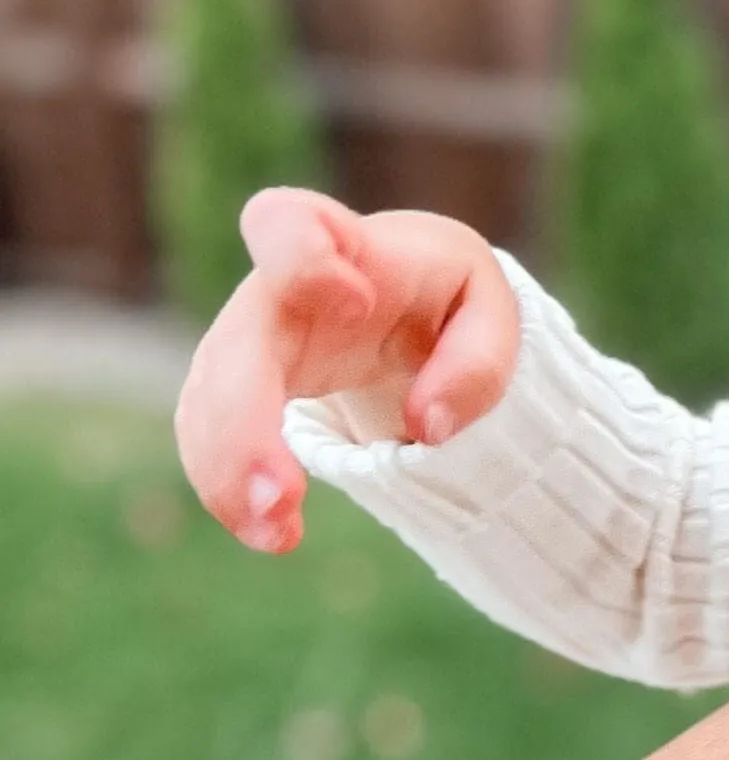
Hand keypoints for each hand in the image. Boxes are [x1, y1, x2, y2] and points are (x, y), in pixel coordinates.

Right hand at [175, 188, 519, 553]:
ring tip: (276, 536)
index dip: (302, 256)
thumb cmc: (444, 296)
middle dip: (245, 422)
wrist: (401, 304)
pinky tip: (271, 533)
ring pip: (209, 400)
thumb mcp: (490, 313)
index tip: (350, 301)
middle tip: (281, 498)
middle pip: (236, 343)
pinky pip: (209, 436)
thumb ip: (477, 363)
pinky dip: (230, 488)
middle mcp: (278, 291)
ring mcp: (247, 341)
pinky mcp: (234, 390)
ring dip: (229, 473)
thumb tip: (428, 425)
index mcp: (346, 249)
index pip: (293, 223)